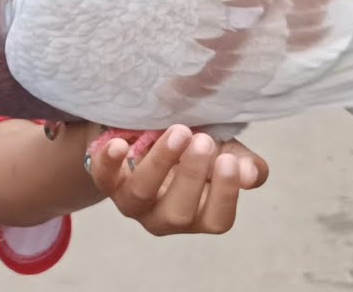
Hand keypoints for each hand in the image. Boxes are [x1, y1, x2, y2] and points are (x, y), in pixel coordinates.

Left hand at [89, 126, 268, 234]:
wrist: (148, 134)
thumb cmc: (192, 150)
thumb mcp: (223, 152)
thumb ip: (242, 163)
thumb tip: (250, 173)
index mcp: (199, 213)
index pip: (217, 220)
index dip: (225, 195)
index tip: (229, 161)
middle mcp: (165, 216)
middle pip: (178, 212)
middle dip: (192, 176)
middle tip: (203, 140)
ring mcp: (133, 202)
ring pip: (141, 195)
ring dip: (160, 163)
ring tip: (178, 132)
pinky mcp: (108, 181)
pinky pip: (103, 177)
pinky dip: (109, 162)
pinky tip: (119, 144)